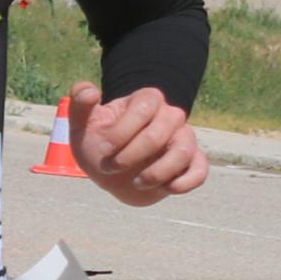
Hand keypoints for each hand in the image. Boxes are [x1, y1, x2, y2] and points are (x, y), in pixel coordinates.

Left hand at [66, 82, 206, 204]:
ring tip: (137, 182)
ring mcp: (183, 140)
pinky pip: (200, 171)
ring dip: (159, 171)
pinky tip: (166, 188)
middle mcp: (170, 117)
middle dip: (133, 152)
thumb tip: (91, 91)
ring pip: (185, 150)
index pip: (145, 106)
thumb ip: (80, 102)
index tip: (103, 149)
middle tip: (111, 167)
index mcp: (146, 101)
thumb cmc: (97, 144)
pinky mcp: (190, 164)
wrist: (110, 173)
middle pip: (166, 127)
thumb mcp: (82, 124)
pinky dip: (185, 182)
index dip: (123, 130)